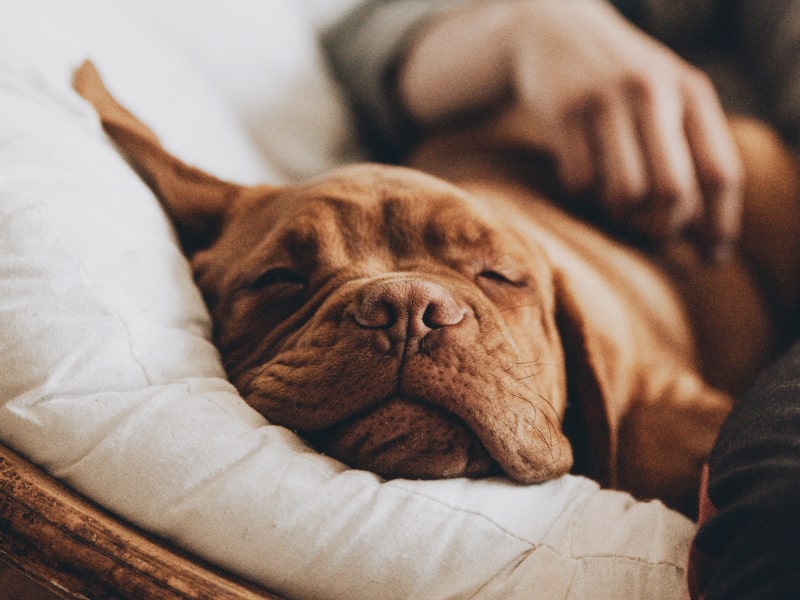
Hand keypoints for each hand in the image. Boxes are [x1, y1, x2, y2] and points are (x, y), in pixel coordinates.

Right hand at [399, 0, 742, 258]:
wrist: (553, 34)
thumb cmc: (618, 85)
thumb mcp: (665, 99)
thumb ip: (689, 153)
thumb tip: (708, 238)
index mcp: (690, 91)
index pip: (719, 174)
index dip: (719, 224)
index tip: (712, 256)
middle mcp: (652, 92)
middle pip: (673, 192)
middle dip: (664, 229)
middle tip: (655, 237)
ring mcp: (605, 101)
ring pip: (624, 193)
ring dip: (620, 216)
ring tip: (617, 208)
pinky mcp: (563, 113)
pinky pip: (580, 183)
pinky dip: (583, 196)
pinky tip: (583, 179)